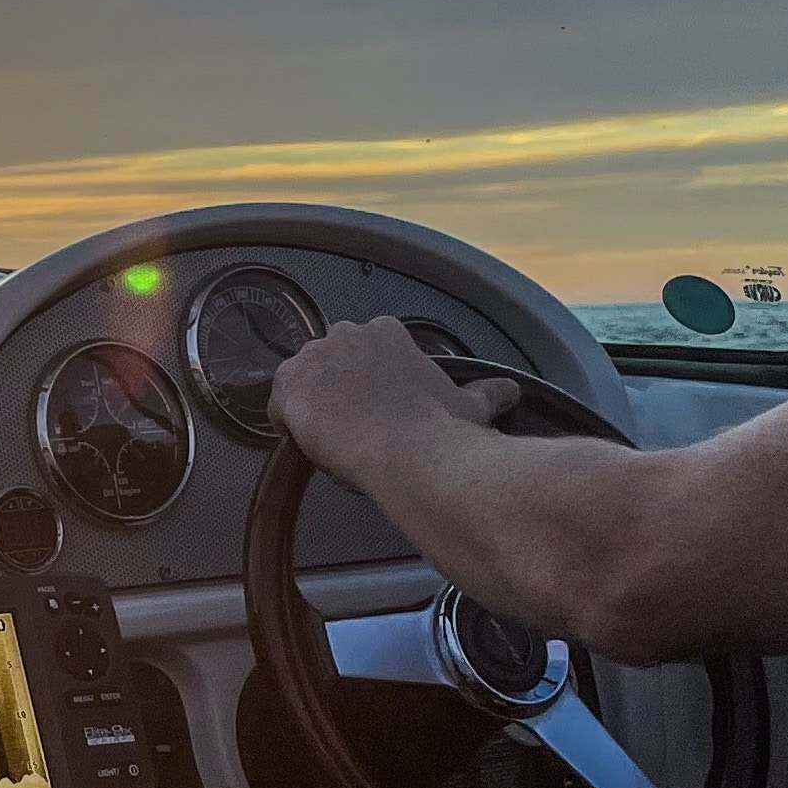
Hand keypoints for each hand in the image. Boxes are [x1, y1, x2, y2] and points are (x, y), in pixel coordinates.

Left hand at [270, 318, 520, 482]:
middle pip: (328, 364)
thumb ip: (486, 392)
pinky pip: (278, 407)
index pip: (362, 351)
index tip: (377, 407)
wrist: (411, 455)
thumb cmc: (439, 431)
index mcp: (385, 332)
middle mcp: (346, 334)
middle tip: (357, 426)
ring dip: (314, 407)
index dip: (366, 383)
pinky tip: (315, 443)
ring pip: (303, 384)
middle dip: (337, 390)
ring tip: (337, 439)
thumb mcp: (468, 405)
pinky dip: (291, 426)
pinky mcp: (289, 386)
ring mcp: (313, 357)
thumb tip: (508, 391)